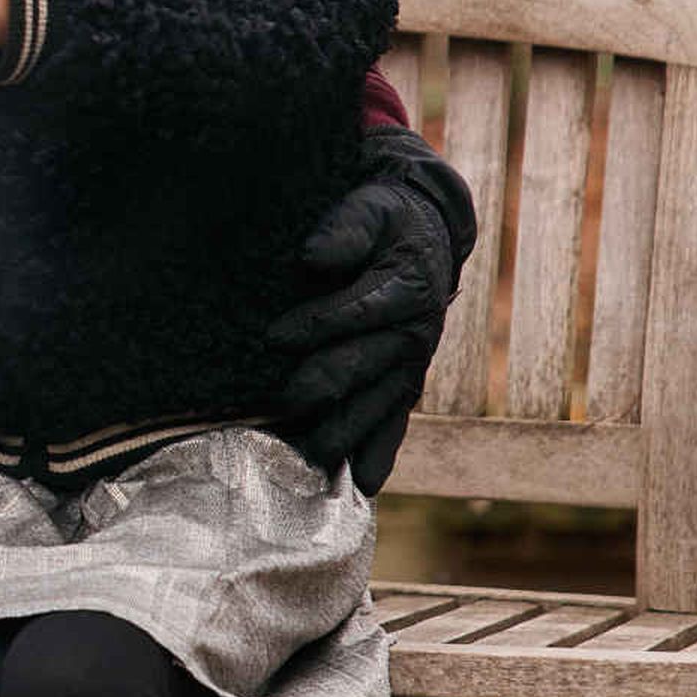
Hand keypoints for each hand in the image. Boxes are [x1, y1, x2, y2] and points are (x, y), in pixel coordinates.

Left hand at [262, 130, 473, 493]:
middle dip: (325, 382)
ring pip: (378, 404)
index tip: (275, 336)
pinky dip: (378, 454)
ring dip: (347, 430)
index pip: (360, 309)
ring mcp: (409, 366)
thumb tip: (313, 257)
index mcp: (408, 287)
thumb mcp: (369, 209)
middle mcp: (415, 333)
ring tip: (311, 454)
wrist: (421, 239)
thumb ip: (345, 229)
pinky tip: (363, 486)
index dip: (318, 322)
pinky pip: (393, 424)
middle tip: (284, 401)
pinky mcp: (403, 386)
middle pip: (367, 364)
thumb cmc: (384, 222)